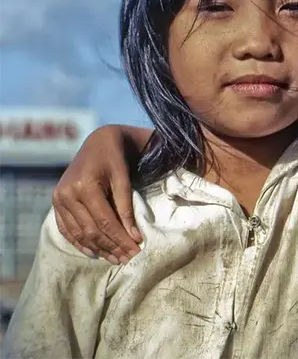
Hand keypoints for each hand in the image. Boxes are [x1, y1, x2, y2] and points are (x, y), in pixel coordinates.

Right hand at [52, 125, 142, 263]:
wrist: (98, 142)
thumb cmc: (115, 158)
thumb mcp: (124, 179)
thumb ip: (126, 208)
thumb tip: (135, 237)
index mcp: (84, 187)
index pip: (105, 222)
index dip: (121, 239)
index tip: (136, 251)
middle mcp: (67, 194)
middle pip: (91, 230)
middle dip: (111, 247)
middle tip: (128, 259)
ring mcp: (58, 199)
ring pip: (79, 233)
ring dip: (97, 248)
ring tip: (115, 259)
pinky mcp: (56, 202)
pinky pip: (66, 229)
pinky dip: (80, 242)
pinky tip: (94, 252)